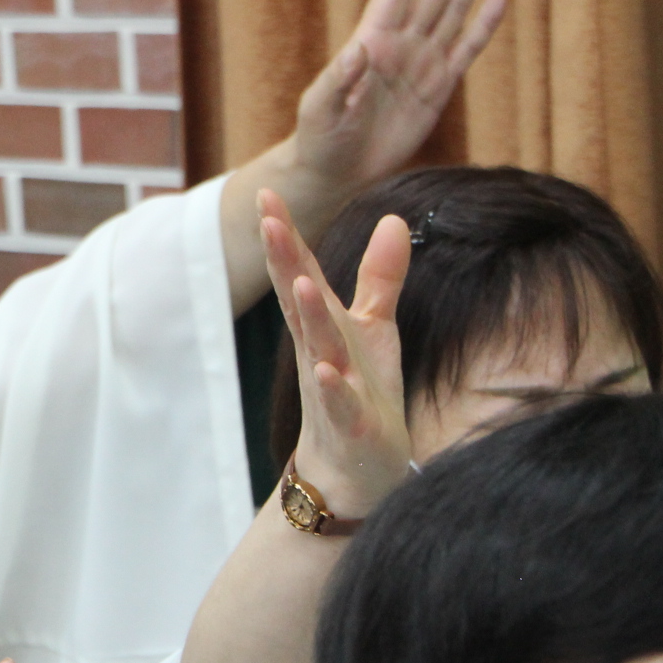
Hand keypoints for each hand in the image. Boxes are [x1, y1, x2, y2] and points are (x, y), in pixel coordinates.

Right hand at [262, 187, 412, 517]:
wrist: (353, 469)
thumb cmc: (361, 391)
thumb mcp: (375, 329)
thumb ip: (381, 277)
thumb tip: (394, 217)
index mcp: (323, 325)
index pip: (301, 273)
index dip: (286, 235)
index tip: (269, 194)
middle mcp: (319, 350)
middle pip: (299, 300)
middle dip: (284, 261)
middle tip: (268, 220)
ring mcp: (330, 387)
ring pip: (317, 345)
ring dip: (308, 315)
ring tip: (302, 282)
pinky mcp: (351, 424)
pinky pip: (338, 403)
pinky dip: (331, 387)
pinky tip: (325, 370)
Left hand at [286, 0, 506, 200]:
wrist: (338, 171)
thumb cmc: (320, 137)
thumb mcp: (320, 109)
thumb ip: (338, 80)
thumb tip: (359, 49)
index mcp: (371, 40)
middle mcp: (400, 43)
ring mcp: (423, 62)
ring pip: (454, 8)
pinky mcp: (440, 86)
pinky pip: (467, 48)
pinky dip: (485, 23)